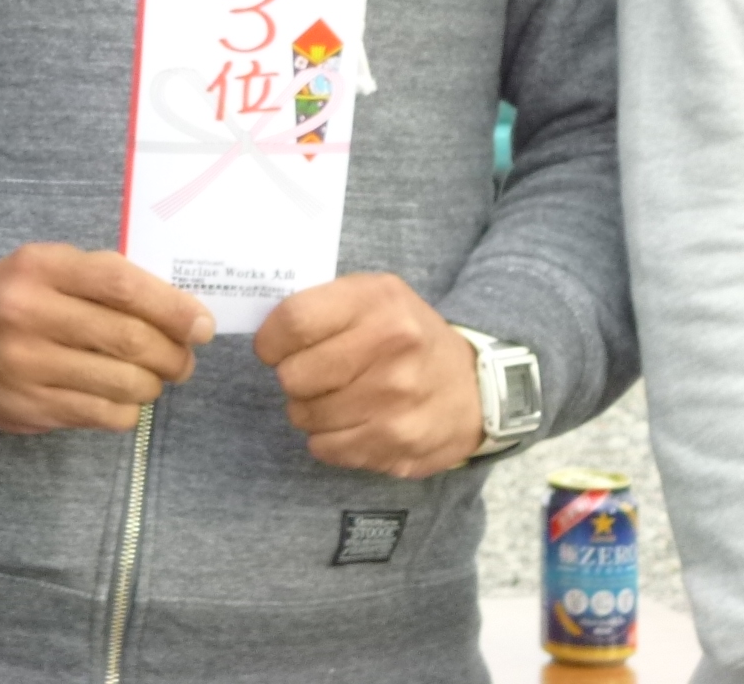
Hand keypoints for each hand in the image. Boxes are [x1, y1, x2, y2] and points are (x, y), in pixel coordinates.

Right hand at [0, 243, 213, 434]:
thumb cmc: (17, 296)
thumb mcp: (49, 267)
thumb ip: (105, 279)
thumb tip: (181, 312)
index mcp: (39, 267)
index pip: (121, 285)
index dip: (172, 307)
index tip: (202, 324)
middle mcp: (28, 314)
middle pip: (128, 339)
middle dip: (173, 353)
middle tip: (184, 359)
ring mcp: (26, 365)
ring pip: (122, 383)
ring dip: (154, 384)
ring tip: (154, 378)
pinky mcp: (28, 408)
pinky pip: (102, 415)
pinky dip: (127, 410)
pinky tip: (122, 398)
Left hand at [254, 272, 483, 477]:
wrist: (476, 387)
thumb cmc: (408, 336)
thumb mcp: (375, 295)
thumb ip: (324, 304)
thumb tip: (267, 331)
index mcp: (378, 302)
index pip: (294, 321)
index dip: (271, 340)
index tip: (273, 348)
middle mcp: (392, 349)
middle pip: (294, 375)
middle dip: (292, 377)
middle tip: (311, 374)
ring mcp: (397, 402)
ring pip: (306, 416)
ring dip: (308, 410)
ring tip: (334, 397)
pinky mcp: (399, 445)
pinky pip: (327, 449)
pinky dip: (326, 439)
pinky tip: (349, 423)